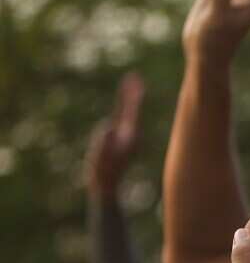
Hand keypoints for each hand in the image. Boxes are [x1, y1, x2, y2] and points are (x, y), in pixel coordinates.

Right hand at [86, 73, 144, 196]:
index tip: (135, 79)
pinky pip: (122, 121)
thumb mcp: (100, 155)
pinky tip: (124, 108)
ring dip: (129, 100)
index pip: (131, 110)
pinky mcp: (122, 142)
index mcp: (130, 136)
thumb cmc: (102, 171)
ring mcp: (128, 138)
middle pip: (132, 109)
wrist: (107, 185)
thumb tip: (108, 127)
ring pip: (128, 114)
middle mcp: (132, 135)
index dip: (132, 94)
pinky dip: (124, 111)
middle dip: (133, 93)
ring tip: (132, 86)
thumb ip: (104, 141)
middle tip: (135, 77)